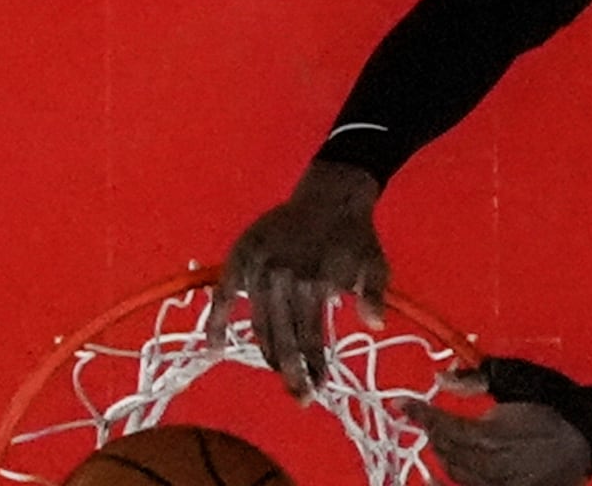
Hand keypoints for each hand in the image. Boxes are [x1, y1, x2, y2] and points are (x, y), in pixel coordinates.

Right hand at [212, 161, 386, 397]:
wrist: (331, 192)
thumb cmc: (356, 234)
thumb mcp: (375, 264)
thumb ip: (374, 295)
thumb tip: (376, 325)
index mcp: (313, 282)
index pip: (309, 338)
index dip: (314, 367)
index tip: (319, 389)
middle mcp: (282, 278)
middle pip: (282, 339)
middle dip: (291, 373)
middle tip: (300, 398)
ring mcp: (258, 268)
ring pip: (259, 325)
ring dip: (267, 355)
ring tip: (279, 374)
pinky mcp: (242, 257)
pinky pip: (223, 296)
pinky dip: (217, 321)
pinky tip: (216, 346)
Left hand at [403, 383, 591, 485]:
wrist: (591, 431)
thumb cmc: (554, 401)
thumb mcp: (515, 381)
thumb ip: (476, 382)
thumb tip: (441, 378)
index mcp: (492, 433)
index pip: (444, 425)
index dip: (420, 414)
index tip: (402, 404)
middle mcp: (491, 465)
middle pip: (446, 452)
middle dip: (432, 431)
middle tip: (425, 416)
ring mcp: (501, 485)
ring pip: (456, 474)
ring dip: (440, 456)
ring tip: (435, 440)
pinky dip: (450, 483)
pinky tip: (435, 478)